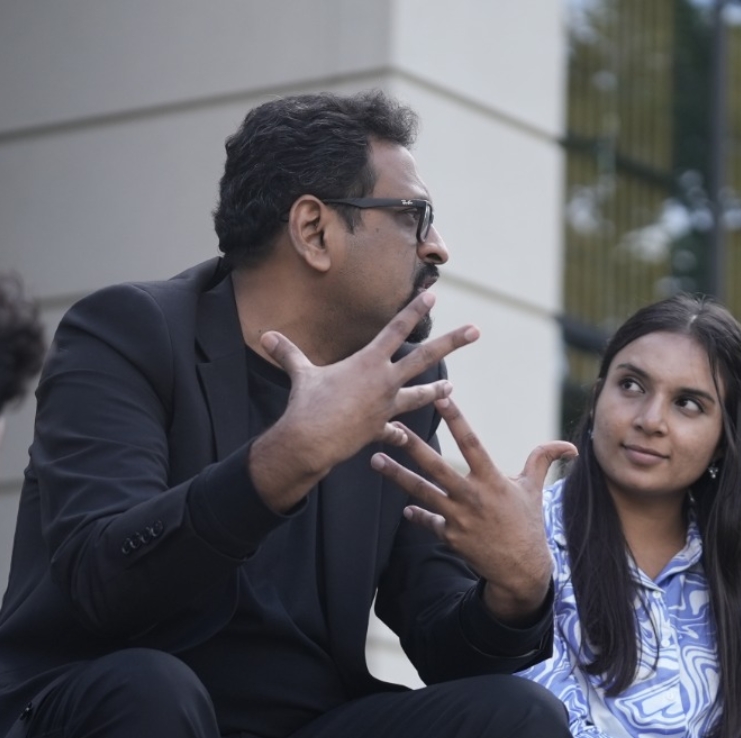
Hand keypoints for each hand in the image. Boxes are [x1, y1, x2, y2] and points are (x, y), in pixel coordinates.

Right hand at [250, 292, 478, 511]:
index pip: (397, 329)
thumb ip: (288, 353)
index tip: (434, 294)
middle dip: (452, 342)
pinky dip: (398, 434)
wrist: (312, 440)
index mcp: (369, 361)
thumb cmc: (307, 404)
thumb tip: (265, 336)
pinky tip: (405, 437)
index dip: (415, 309)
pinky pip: (394, 431)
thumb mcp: (300, 374)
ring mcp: (387, 406)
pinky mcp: (382, 429)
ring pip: (419, 396)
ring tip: (451, 388)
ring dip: (436, 391)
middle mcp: (385, 381)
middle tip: (476, 330)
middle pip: (425, 357)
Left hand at [371, 392, 576, 620]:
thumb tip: (570, 446)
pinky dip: (417, 515)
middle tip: (390, 427)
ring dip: (398, 476)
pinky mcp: (452, 537)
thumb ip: (542, 461)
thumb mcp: (535, 490)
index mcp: (493, 480)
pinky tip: (404, 508)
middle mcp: (473, 497)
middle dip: (413, 446)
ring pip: (423, 492)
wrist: (522, 570)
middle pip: (437, 467)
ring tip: (376, 460)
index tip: (441, 396)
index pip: (471, 442)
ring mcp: (460, 518)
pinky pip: (429, 522)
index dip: (457, 418)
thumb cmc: (527, 525)